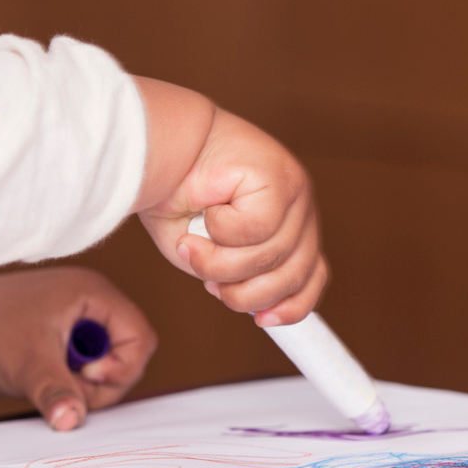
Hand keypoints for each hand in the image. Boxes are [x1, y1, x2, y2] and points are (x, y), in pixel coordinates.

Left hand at [0, 267, 156, 430]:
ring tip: (46, 383)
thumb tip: (73, 421)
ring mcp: (75, 327)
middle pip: (128, 356)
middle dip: (100, 383)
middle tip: (66, 388)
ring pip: (106, 370)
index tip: (86, 375)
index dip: (122, 366)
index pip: (140, 335)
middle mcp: (88, 306)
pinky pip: (84, 376)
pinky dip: (68, 387)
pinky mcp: (59, 348)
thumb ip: (57, 392)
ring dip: (82, 388)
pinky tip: (40, 384)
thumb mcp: (25, 363)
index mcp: (91, 292)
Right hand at [131, 79, 326, 325]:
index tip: (263, 321)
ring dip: (221, 263)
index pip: (311, 275)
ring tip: (193, 246)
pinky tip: (207, 208)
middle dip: (245, 292)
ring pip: (272, 256)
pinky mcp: (280, 176)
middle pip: (294, 275)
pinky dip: (222, 229)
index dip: (291, 306)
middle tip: (209, 281)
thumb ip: (236, 278)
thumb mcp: (207, 253)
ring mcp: (295, 191)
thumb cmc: (176, 195)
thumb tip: (262, 308)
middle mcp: (299, 208)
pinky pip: (258, 229)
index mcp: (289, 225)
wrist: (156, 147)